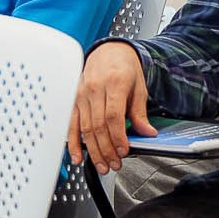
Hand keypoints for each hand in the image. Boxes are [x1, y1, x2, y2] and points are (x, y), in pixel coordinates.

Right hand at [67, 41, 155, 173]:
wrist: (108, 52)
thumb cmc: (124, 68)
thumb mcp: (139, 88)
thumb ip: (140, 112)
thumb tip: (147, 133)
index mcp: (113, 83)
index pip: (112, 116)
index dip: (117, 137)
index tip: (123, 151)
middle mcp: (93, 89)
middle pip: (97, 125)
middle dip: (105, 149)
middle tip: (114, 165)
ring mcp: (81, 95)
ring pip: (84, 127)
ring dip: (92, 150)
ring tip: (101, 165)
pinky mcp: (73, 100)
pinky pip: (71, 123)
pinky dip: (73, 141)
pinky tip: (77, 155)